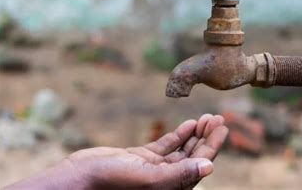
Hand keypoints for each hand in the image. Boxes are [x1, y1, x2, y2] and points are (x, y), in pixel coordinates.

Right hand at [4, 114, 227, 189]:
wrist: (79, 177)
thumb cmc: (111, 181)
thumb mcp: (149, 178)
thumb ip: (179, 174)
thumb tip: (210, 167)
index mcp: (172, 187)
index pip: (200, 164)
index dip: (213, 145)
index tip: (223, 126)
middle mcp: (166, 179)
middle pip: (194, 156)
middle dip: (207, 137)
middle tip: (218, 118)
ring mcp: (154, 168)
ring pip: (182, 150)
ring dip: (195, 134)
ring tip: (206, 119)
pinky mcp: (142, 158)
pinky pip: (167, 146)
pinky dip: (179, 135)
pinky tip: (189, 124)